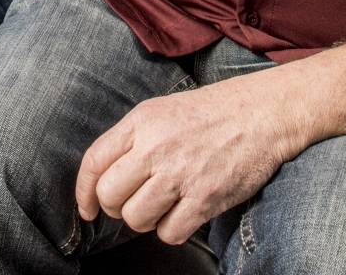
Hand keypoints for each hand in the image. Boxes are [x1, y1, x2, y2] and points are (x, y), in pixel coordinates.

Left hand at [76, 76, 301, 244]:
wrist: (262, 113)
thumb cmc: (211, 113)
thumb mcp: (162, 111)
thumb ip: (131, 140)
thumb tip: (102, 179)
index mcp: (141, 122)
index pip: (94, 162)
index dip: (83, 192)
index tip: (88, 207)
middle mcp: (156, 147)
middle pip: (110, 196)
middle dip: (117, 207)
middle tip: (134, 202)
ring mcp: (181, 174)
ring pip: (136, 219)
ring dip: (145, 220)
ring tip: (161, 206)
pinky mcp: (206, 197)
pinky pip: (169, 233)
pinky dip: (172, 230)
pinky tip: (182, 213)